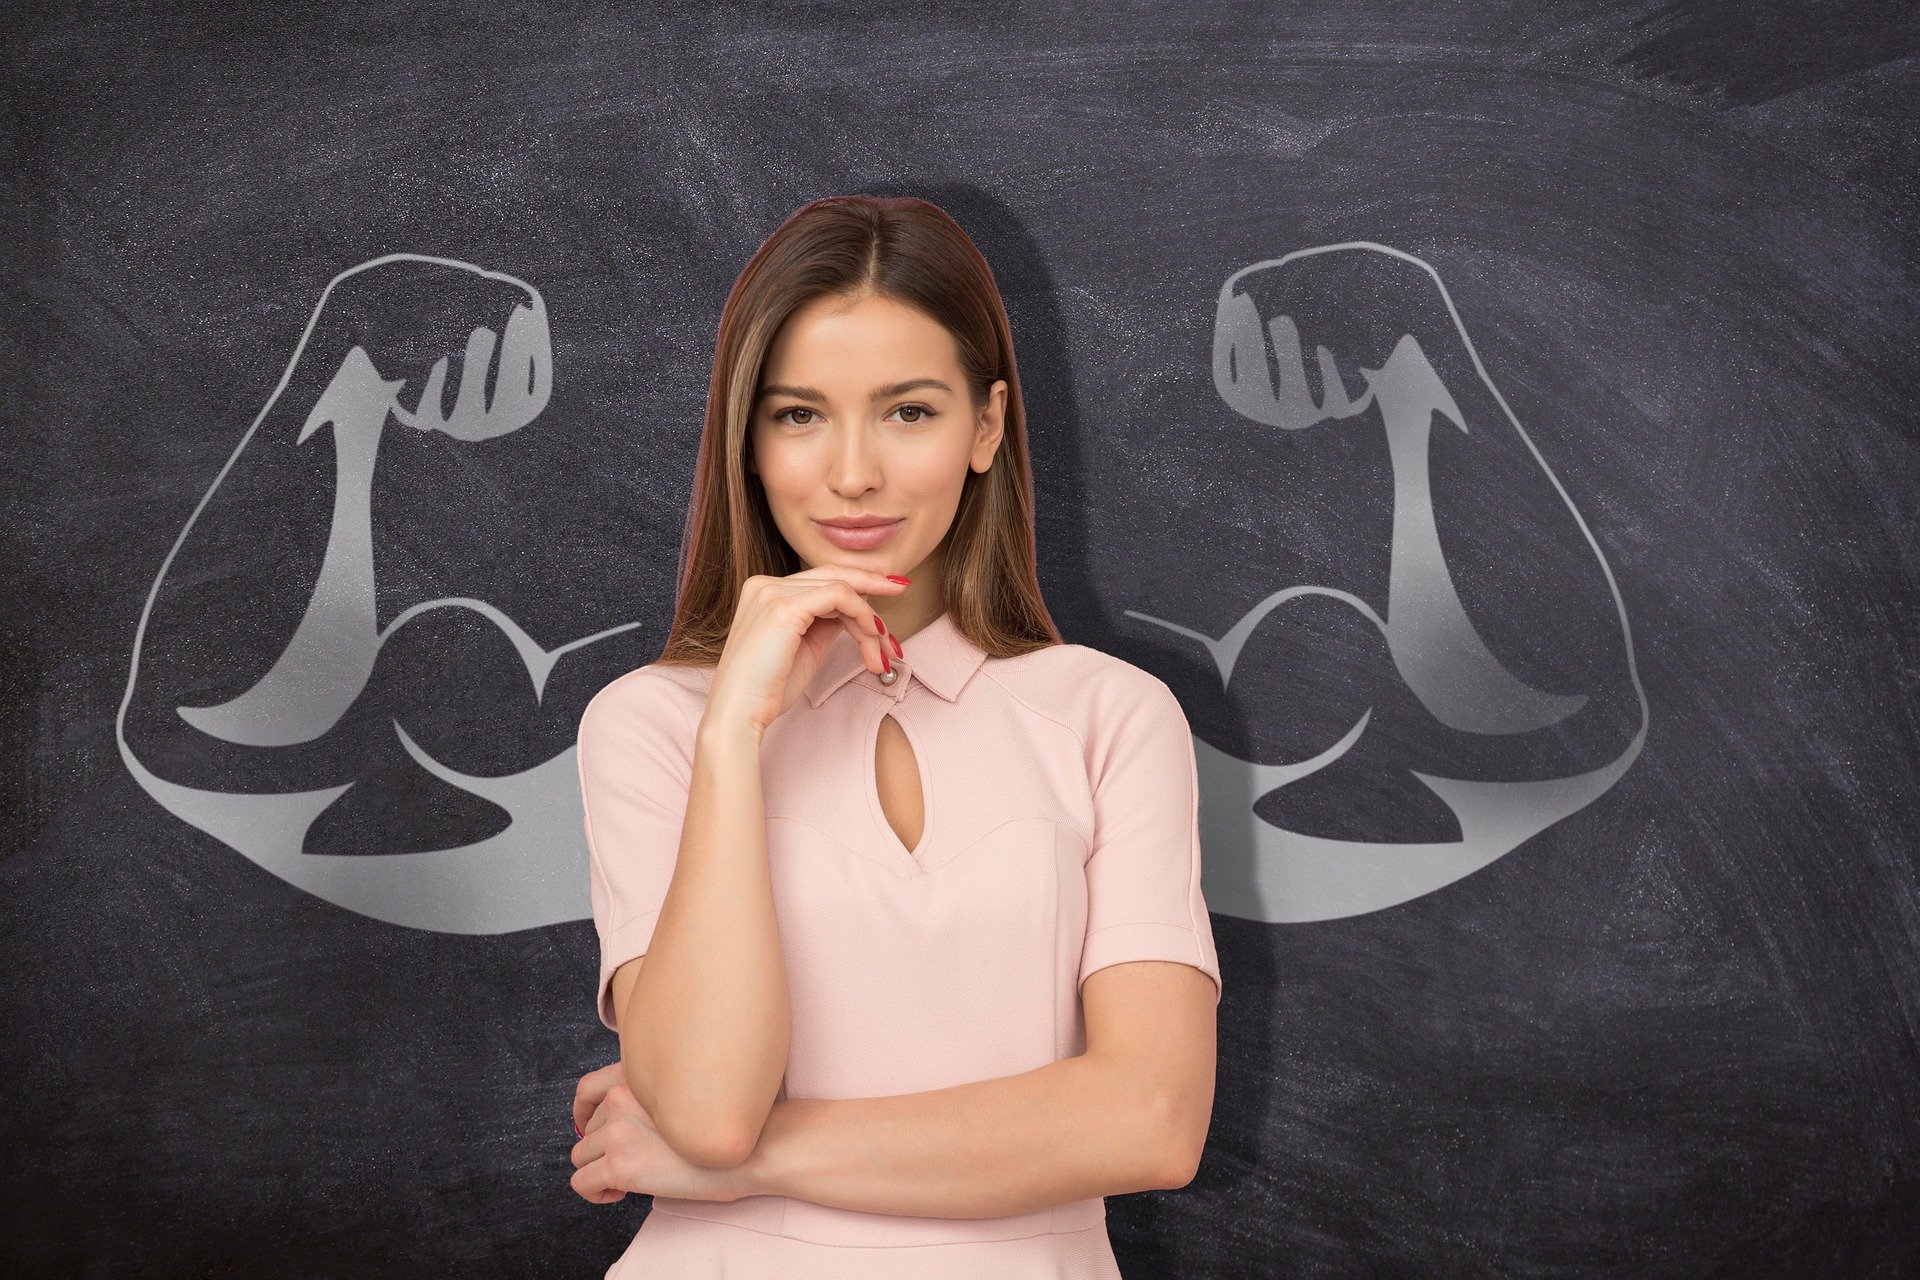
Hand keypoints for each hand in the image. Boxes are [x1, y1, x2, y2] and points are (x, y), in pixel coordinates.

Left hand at [569, 1062, 756, 1204]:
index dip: (584, 1114)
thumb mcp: (684, 1095)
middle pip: (587, 1129)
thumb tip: (623, 1127)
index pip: (586, 1089)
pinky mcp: (619, 1163)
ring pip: (581, 1156)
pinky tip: (621, 1194)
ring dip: (601, 1170)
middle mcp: (623, 1096)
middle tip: (636, 1163)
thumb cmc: (729, 1127)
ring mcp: (618, 1129)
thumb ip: (651, 1099)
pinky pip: (581, 1183)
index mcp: (639, 1076)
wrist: (752, 1149)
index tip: (590, 1130)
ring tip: (631, 1180)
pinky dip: (595, 1193)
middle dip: (604, 1149)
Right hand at [705, 566, 909, 737]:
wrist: (739, 714)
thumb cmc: (767, 690)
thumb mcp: (804, 647)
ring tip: (881, 651)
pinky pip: (839, 596)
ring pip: (841, 587)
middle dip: (872, 585)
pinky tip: (871, 638)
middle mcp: (765, 585)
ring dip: (869, 619)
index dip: (857, 587)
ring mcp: (772, 593)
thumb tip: (855, 612)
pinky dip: (861, 615)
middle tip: (902, 591)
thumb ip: (825, 623)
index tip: (882, 600)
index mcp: (765, 591)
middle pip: (833, 575)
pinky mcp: (782, 607)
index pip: (821, 580)